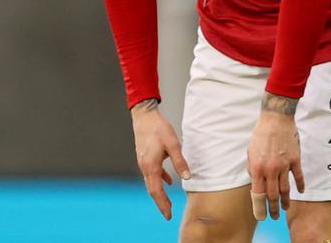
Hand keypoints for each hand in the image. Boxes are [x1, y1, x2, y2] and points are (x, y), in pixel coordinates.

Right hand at [130, 99, 189, 220]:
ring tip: (168, 202)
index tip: (168, 214)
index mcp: (151, 166)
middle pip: (152, 190)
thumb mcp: (173, 144)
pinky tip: (168, 181)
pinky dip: (160, 179)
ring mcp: (144, 162)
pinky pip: (153, 173)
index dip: (162, 203)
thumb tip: (187, 177)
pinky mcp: (146, 157)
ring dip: (160, 193)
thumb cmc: (159, 128)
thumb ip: (179, 161)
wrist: (144, 116)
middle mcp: (145, 167)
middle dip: (160, 202)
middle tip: (168, 214)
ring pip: (152, 182)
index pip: (156, 191)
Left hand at [247, 93, 303, 220]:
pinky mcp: (295, 159)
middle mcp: (270, 170)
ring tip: (286, 208)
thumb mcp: (250, 152)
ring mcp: (284, 165)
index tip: (262, 215)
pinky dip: (299, 185)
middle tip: (274, 215)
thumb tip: (255, 179)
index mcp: (257, 169)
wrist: (276, 119)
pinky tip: (300, 192)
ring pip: (285, 188)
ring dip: (285, 201)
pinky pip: (298, 176)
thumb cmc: (260, 134)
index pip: (258, 194)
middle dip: (273, 208)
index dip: (260, 207)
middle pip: (273, 195)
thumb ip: (252, 168)